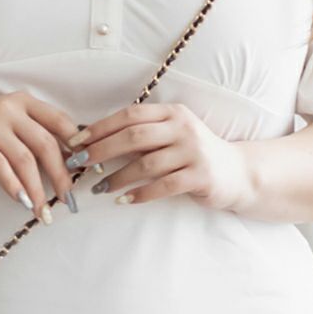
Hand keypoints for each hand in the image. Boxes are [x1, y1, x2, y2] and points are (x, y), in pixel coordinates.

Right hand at [0, 92, 78, 221]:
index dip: (76, 145)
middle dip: (60, 175)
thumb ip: (33, 143)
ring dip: (36, 189)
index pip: (60, 121)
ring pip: (25, 160)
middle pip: (46, 144)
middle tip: (68, 198)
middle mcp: (9, 108)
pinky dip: (13, 187)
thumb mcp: (8, 133)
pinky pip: (1, 167)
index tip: (87, 169)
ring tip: (43, 210)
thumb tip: (69, 167)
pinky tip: (21, 202)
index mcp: (24, 102)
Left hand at [65, 102, 257, 212]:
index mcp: (172, 113)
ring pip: (146, 163)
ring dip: (118, 177)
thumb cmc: (192, 155)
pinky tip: (124, 200)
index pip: (130, 115)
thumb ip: (141, 136)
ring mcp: (194, 151)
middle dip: (102, 151)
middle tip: (80, 165)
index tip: (76, 142)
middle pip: (134, 137)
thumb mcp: (170, 136)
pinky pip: (163, 186)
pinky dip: (140, 194)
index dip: (100, 128)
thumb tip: (93, 141)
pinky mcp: (200, 176)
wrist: (236, 173)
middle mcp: (183, 128)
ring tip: (99, 188)